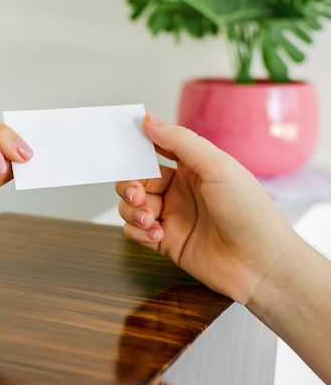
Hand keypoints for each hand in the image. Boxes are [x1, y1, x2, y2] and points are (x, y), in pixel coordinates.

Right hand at [115, 113, 298, 303]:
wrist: (260, 264)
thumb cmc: (250, 213)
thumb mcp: (217, 166)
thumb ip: (180, 141)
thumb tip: (149, 120)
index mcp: (193, 168)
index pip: (155, 150)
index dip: (138, 149)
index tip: (123, 147)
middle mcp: (179, 190)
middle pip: (136, 179)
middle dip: (129, 186)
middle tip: (137, 195)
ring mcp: (171, 216)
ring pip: (130, 205)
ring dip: (132, 210)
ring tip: (151, 220)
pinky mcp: (164, 242)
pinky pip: (134, 231)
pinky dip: (138, 232)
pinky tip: (158, 236)